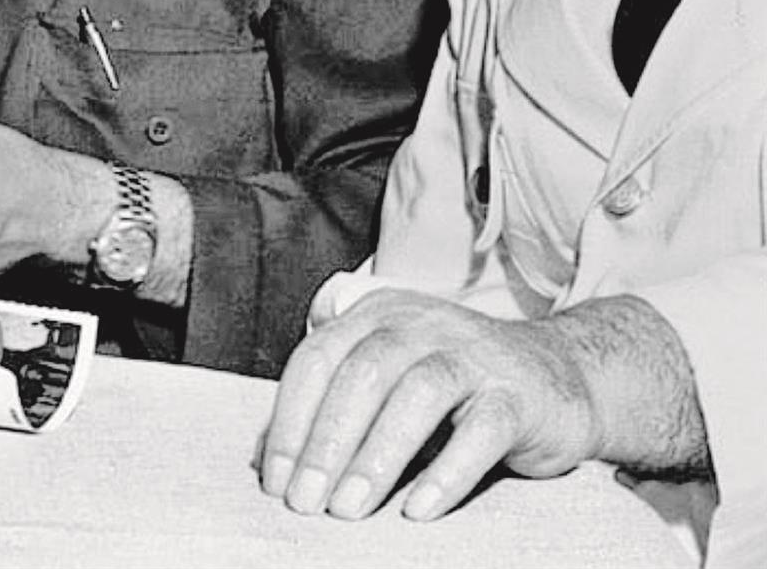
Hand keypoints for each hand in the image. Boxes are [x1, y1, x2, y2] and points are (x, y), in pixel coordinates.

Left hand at [261, 288, 600, 520]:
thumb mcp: (387, 385)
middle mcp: (422, 323)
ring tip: (349, 509)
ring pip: (417, 394)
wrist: (558, 377)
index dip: (289, 420)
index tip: (275, 480)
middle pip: (361, 375)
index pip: (317, 359)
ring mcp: (474, 354)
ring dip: (376, 457)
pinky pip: (481, 430)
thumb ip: (332, 410)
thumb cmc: (453, 391)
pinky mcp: (519, 394)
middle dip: (325, 444)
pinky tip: (418, 508)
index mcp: (377, 314)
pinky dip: (447, 471)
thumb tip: (265, 461)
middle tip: (306, 502)